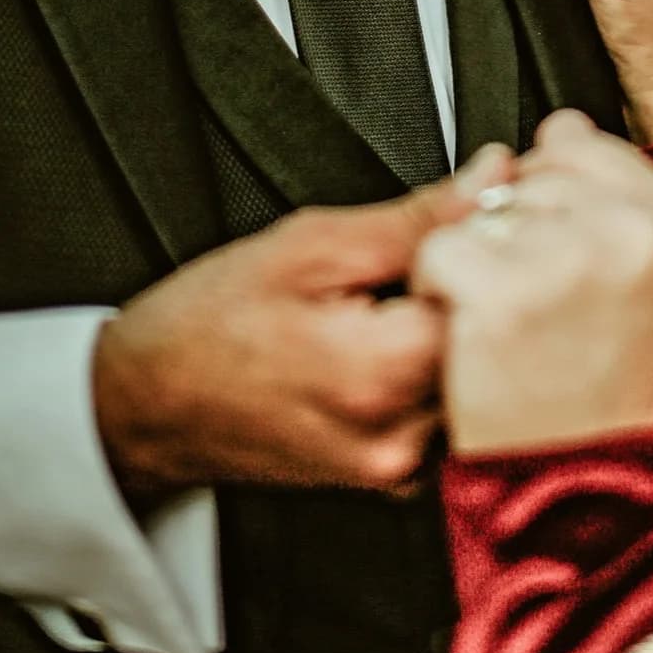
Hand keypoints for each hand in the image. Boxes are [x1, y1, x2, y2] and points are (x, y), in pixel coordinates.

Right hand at [93, 150, 509, 500]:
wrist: (147, 401)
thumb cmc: (209, 322)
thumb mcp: (313, 243)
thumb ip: (418, 216)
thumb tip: (495, 175)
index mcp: (381, 376)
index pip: (502, 301)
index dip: (505, 243)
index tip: (496, 206)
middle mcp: (400, 439)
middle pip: (500, 348)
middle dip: (493, 283)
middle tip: (464, 239)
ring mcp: (398, 469)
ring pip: (481, 382)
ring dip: (469, 326)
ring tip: (420, 285)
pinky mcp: (393, 477)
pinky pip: (450, 411)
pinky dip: (443, 365)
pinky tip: (406, 331)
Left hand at [413, 112, 652, 453]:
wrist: (585, 498)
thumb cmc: (610, 397)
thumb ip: (615, 199)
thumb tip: (562, 126)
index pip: (585, 145)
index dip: (555, 202)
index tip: (565, 263)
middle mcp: (635, 230)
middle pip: (533, 172)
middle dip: (517, 230)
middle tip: (542, 310)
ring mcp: (570, 258)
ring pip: (484, 208)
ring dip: (479, 260)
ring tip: (516, 327)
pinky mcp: (504, 291)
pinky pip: (441, 249)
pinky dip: (438, 290)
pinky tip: (477, 337)